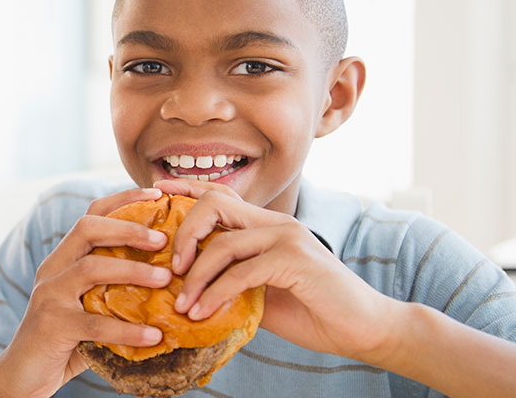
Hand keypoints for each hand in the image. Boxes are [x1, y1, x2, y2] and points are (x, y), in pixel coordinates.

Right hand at [0, 187, 172, 397]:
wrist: (21, 377)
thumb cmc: (62, 343)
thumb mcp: (88, 309)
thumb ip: (114, 294)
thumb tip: (170, 287)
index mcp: (61, 260)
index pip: (90, 215)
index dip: (123, 200)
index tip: (157, 195)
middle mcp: (52, 270)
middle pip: (87, 229)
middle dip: (128, 228)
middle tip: (163, 239)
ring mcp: (49, 296)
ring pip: (91, 268)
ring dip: (133, 271)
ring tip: (165, 279)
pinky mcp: (52, 325)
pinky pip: (95, 322)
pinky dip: (128, 329)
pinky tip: (154, 337)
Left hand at [158, 179, 397, 361]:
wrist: (366, 330)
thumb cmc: (315, 312)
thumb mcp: (262, 294)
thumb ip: (232, 281)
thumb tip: (189, 291)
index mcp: (267, 224)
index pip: (220, 194)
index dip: (185, 190)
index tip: (154, 193)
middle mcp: (276, 222)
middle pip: (214, 204)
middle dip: (184, 233)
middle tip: (173, 270)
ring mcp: (287, 237)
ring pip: (222, 242)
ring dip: (196, 276)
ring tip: (183, 303)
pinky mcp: (296, 260)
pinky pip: (241, 272)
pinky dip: (216, 294)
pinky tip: (203, 313)